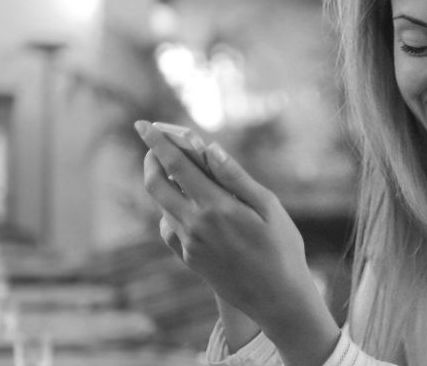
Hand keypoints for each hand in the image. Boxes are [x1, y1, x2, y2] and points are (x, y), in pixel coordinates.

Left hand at [134, 121, 338, 364]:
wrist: (277, 299)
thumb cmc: (282, 249)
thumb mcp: (269, 207)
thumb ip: (236, 177)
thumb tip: (210, 149)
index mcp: (216, 207)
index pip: (176, 166)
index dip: (158, 142)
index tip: (144, 125)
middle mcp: (195, 226)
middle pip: (155, 185)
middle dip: (152, 160)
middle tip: (159, 145)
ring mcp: (189, 245)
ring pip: (162, 206)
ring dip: (164, 183)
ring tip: (182, 171)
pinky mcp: (189, 259)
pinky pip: (169, 228)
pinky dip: (171, 210)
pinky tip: (189, 207)